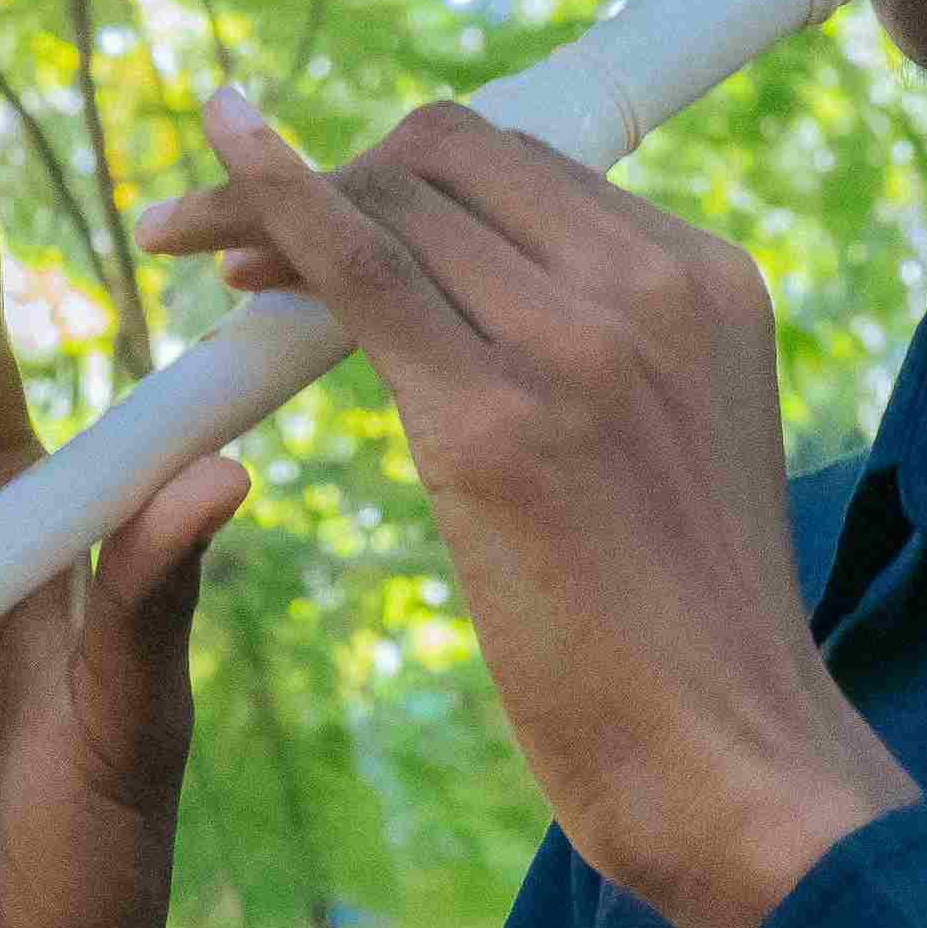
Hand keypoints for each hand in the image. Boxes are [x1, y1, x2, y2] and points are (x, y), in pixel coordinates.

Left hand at [138, 90, 913, 927]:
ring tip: (186, 242)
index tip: (322, 219)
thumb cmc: (692, 643)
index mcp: (707, 282)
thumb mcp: (673, 449)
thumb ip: (607, 358)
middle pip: (450, 159)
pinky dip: (272, 196)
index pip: (522, 165)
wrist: (740, 768)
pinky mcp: (498, 427)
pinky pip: (360, 269)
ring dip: (266, 201)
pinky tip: (210, 163)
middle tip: (232, 249)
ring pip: (392, 204)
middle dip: (331, 175)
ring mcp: (580, 348)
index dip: (403, 174)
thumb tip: (488, 310)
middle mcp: (655, 287)